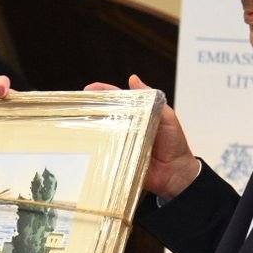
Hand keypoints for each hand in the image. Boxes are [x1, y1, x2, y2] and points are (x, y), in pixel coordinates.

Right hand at [85, 74, 197, 199]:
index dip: (102, 92)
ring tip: (77, 125)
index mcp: (137, 114)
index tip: (88, 90)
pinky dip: (95, 150)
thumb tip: (133, 79)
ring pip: (101, 133)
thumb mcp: (167, 117)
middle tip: (76, 107)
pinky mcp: (118, 160)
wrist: (176, 173)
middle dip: (89, 109)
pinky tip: (86, 147)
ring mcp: (120, 144)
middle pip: (104, 115)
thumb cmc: (174, 144)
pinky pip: (104, 154)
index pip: (116, 99)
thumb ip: (153, 98)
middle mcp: (126, 128)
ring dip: (89, 129)